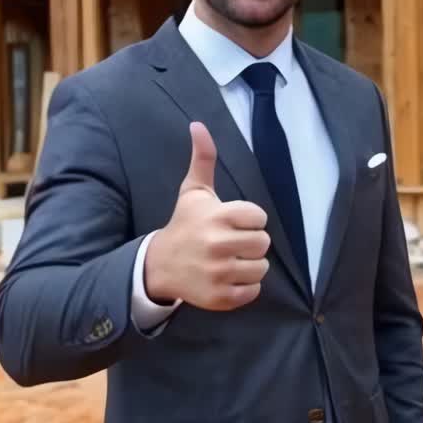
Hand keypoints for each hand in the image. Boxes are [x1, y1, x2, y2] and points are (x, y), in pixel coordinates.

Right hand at [144, 122, 270, 310]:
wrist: (159, 265)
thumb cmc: (184, 224)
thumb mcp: (193, 191)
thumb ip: (203, 158)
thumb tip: (199, 125)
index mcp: (217, 217)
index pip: (259, 217)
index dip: (249, 219)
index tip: (233, 222)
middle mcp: (218, 245)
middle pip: (263, 243)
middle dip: (251, 242)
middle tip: (232, 242)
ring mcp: (219, 274)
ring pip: (261, 268)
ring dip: (249, 264)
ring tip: (231, 259)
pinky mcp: (220, 297)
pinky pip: (253, 291)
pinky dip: (245, 286)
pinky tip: (228, 277)